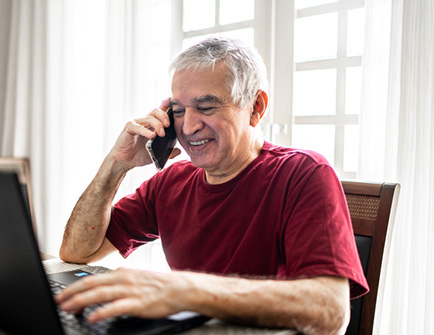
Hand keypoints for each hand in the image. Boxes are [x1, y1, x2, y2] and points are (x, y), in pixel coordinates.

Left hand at [55, 268, 188, 322]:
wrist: (179, 288)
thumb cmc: (158, 285)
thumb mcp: (136, 277)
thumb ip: (120, 279)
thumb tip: (105, 280)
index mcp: (121, 273)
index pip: (92, 278)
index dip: (75, 287)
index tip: (63, 294)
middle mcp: (123, 279)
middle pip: (92, 284)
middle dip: (72, 293)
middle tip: (59, 301)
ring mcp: (130, 291)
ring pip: (100, 294)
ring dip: (82, 301)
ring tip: (69, 308)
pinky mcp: (138, 303)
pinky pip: (116, 307)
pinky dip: (102, 312)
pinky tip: (92, 317)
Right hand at [109, 98, 180, 169]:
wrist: (125, 162)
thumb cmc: (140, 155)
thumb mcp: (157, 154)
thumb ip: (168, 152)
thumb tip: (179, 150)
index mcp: (153, 125)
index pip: (161, 112)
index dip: (168, 106)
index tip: (175, 104)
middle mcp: (145, 122)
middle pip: (156, 111)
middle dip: (164, 116)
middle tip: (168, 125)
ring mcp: (137, 123)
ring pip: (149, 118)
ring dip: (157, 125)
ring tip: (162, 134)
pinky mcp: (129, 128)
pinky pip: (138, 126)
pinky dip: (146, 131)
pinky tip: (152, 136)